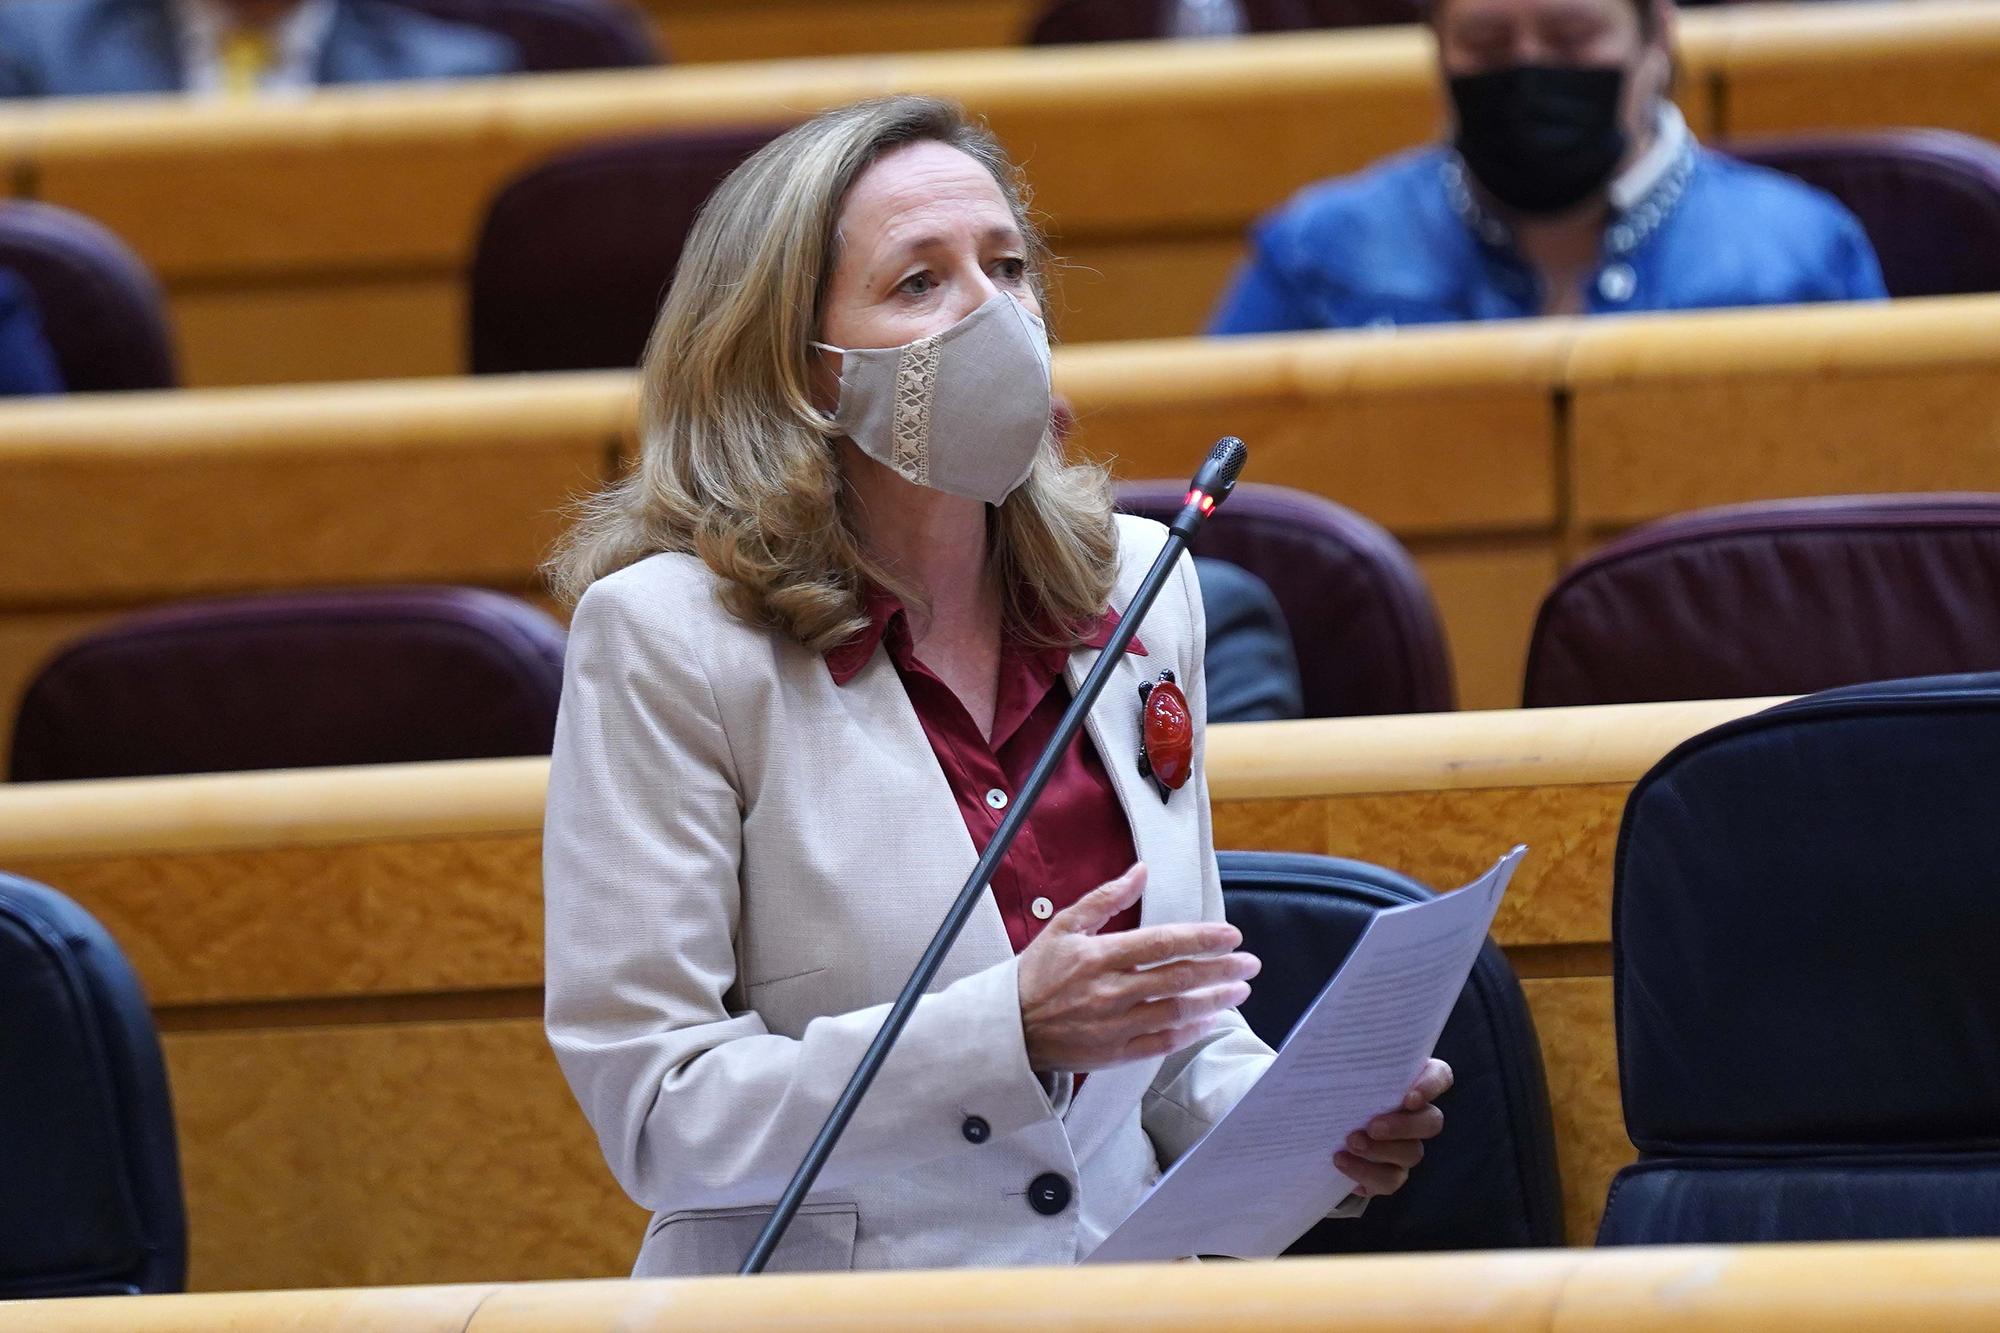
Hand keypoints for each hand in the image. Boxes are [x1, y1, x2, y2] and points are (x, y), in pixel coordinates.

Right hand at [1018, 863, 1259, 1073]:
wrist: (1008, 1028)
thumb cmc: (1035, 974)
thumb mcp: (1063, 926)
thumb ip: (1105, 898)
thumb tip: (1141, 871)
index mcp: (1099, 956)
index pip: (1162, 943)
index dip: (1202, 938)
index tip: (1231, 935)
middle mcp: (1110, 992)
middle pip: (1177, 977)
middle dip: (1220, 969)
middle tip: (1249, 962)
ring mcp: (1113, 1026)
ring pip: (1176, 1012)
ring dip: (1214, 1000)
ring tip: (1240, 990)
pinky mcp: (1114, 1053)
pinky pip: (1161, 1044)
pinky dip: (1189, 1032)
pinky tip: (1208, 1021)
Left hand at [1334, 1058, 1451, 1197]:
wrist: (1316, 1129)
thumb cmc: (1331, 1090)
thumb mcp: (1333, 1071)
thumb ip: (1340, 1060)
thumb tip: (1321, 1044)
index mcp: (1408, 1081)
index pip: (1439, 1076)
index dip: (1432, 1085)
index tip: (1409, 1096)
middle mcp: (1415, 1116)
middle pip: (1432, 1121)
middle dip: (1404, 1125)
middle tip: (1373, 1126)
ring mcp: (1405, 1147)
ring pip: (1412, 1153)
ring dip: (1381, 1150)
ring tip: (1350, 1142)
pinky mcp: (1389, 1174)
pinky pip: (1389, 1180)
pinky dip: (1365, 1173)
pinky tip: (1341, 1162)